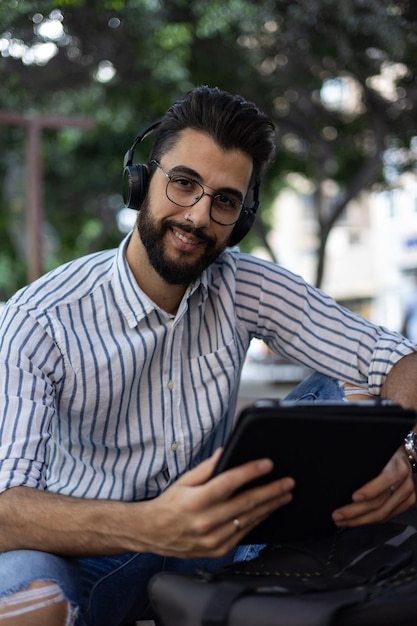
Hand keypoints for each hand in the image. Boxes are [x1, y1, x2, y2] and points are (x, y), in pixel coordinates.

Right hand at [135, 449, 294, 558]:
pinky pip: (244, 534)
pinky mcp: (218, 550)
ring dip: (270, 507)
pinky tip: (268, 511)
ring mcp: (213, 539)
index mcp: (195, 500)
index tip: (267, 464)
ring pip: (248, 520)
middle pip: (245, 503)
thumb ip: (206, 468)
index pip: (228, 483)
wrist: (153, 534)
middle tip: (287, 482)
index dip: (250, 472)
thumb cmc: (170, 504)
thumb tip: (225, 453)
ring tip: (285, 495)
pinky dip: (257, 521)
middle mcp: (205, 522)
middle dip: (270, 491)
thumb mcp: (184, 481)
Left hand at [332, 446, 415, 526]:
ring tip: (343, 520)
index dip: (370, 490)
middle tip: (338, 515)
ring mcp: (406, 494)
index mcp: (397, 466)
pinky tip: (357, 520)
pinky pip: (387, 516)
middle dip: (356, 511)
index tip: (354, 497)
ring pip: (382, 514)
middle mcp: (404, 482)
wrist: (400, 457)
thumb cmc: (384, 454)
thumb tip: (340, 474)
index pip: (386, 479)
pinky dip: (370, 521)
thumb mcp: (375, 455)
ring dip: (360, 520)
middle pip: (380, 502)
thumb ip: (363, 465)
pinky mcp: (407, 503)